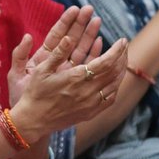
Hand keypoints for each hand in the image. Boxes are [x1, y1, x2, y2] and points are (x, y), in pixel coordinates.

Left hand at [8, 6, 100, 105]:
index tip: (74, 8)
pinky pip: (86, 66)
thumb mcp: (15, 75)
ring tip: (97, 21)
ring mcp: (66, 71)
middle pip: (70, 39)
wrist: (29, 119)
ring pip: (80, 50)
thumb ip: (20, 55)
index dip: (65, 22)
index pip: (56, 35)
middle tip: (89, 10)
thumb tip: (27, 35)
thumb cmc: (20, 97)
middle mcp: (56, 63)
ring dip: (89, 35)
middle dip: (80, 24)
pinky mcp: (74, 81)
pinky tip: (100, 43)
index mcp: (42, 58)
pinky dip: (93, 54)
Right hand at [11, 31, 128, 144]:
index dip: (117, 50)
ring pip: (115, 85)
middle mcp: (88, 91)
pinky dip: (116, 86)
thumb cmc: (35, 93)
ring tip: (122, 59)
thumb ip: (57, 53)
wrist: (34, 120)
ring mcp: (91, 104)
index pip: (106, 62)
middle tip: (124, 46)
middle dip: (122, 56)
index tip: (122, 40)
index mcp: (76, 78)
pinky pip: (110, 98)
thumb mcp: (41, 70)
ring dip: (121, 70)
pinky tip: (114, 79)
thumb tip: (69, 37)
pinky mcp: (91, 113)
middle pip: (114, 72)